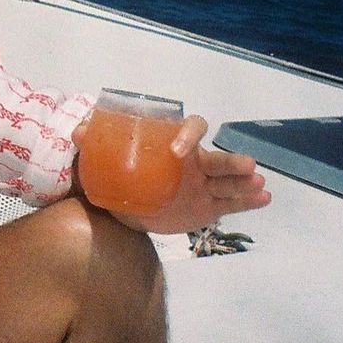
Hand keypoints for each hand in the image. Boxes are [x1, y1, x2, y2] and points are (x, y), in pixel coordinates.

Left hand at [72, 115, 270, 234]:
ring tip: (260, 184)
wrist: (128, 213)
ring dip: (245, 181)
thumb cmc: (122, 179)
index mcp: (173, 146)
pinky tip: (264, 199)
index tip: (179, 152)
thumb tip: (78, 132)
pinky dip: (249, 201)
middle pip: (217, 157)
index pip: (189, 129)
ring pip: (228, 180)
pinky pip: (232, 203)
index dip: (187, 135)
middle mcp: (194, 163)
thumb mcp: (106, 164)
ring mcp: (204, 185)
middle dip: (232, 160)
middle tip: (249, 165)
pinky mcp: (209, 206)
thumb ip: (95, 148)